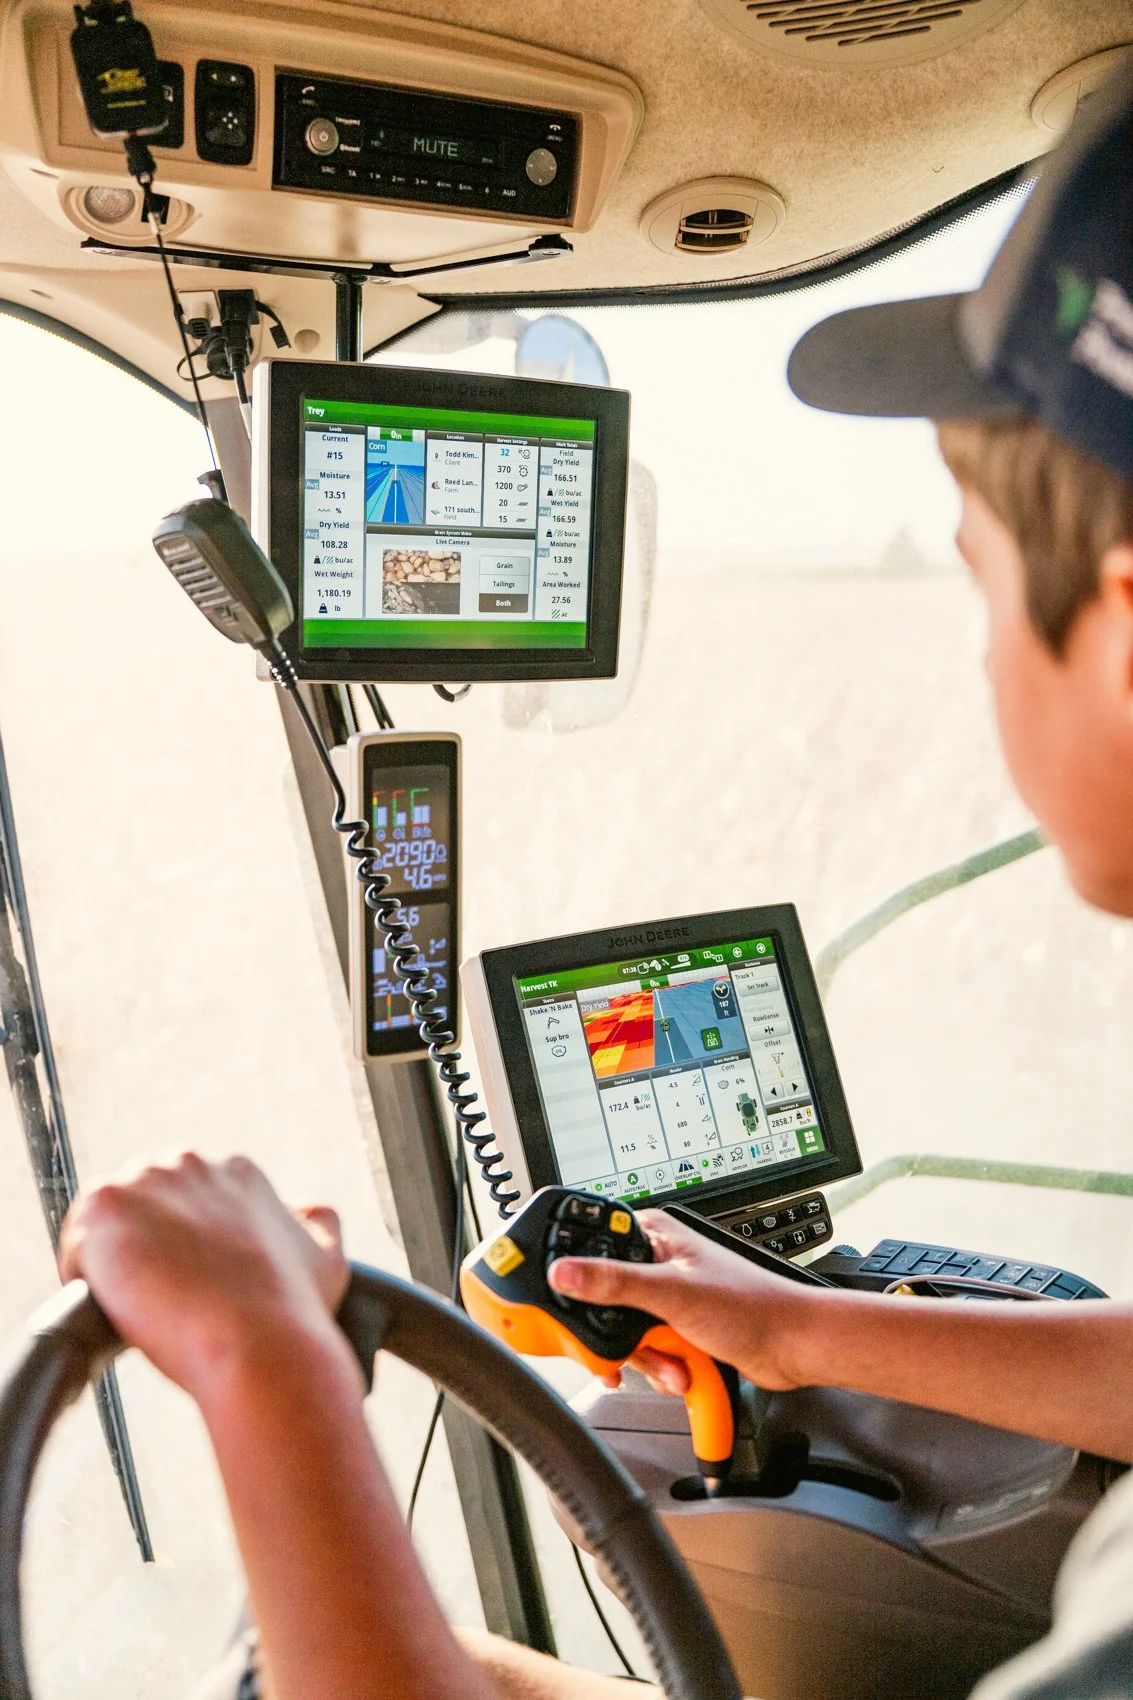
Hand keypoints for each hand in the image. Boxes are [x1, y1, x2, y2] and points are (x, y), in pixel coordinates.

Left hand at [58, 1153, 350, 1405]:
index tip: (187, 1284)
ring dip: (113, 1266)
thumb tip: (312, 1212)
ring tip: (137, 1312)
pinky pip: (75, 1246)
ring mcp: (146, 1181)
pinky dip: (84, 1281)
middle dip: (145, 1249)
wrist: (261, 1344)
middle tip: (161, 1302)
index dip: (180, 1248)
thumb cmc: (293, 1314)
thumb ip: (318, 1225)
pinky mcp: (106, 1207)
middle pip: (142, 1207)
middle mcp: (192, 1163)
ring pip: (106, 1227)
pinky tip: (112, 1312)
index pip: (186, 1201)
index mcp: (238, 1173)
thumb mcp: (328, 1258)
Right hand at [547, 1210, 817, 1393]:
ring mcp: (668, 1296)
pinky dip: (661, 1366)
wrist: (792, 1346)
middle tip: (632, 1346)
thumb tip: (565, 1273)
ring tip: (673, 1362)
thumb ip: (613, 1283)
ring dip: (648, 1355)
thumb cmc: (752, 1305)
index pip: (593, 1246)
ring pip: (626, 1330)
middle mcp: (658, 1261)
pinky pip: (648, 1348)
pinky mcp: (677, 1326)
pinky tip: (681, 1371)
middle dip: (621, 1334)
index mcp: (654, 1234)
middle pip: (605, 1298)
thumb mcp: (672, 1294)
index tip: (566, 1307)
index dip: (578, 1278)